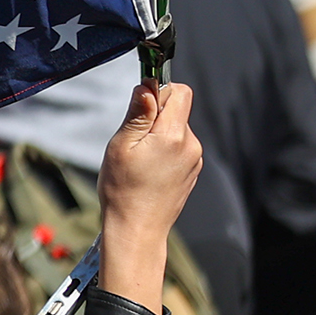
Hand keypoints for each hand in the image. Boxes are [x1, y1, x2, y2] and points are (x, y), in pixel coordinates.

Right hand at [97, 81, 199, 310]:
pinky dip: (164, 149)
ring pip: (176, 129)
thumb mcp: (121, 146)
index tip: (140, 102)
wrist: (138, 228)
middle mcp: (191, 145)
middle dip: (155, 114)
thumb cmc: (123, 188)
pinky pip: (179, 146)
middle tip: (132, 137)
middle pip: (178, 109)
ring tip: (138, 158)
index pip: (180, 92)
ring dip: (158, 133)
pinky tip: (148, 168)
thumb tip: (148, 86)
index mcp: (173, 135)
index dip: (159, 89)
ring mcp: (194, 159)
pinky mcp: (192, 171)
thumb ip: (138, 114)